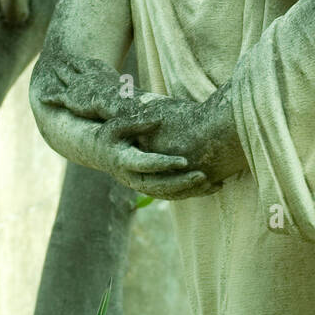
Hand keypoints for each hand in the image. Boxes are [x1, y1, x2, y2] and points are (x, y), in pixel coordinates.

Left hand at [39, 55, 125, 121]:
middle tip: (58, 56)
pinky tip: (41, 97)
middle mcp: (85, 73)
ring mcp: (76, 84)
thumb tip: (137, 96)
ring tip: (51, 67)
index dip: (78, 60)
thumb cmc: (126, 96)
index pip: (85, 62)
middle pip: (72, 64)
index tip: (73, 58)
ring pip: (63, 75)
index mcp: (98, 68)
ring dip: (57, 71)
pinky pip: (56, 96)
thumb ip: (126, 90)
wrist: (116, 101)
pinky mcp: (69, 97)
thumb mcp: (127, 90)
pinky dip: (49, 97)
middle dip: (65, 61)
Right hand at [95, 115, 220, 200]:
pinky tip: (212, 186)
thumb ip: (137, 122)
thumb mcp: (118, 125)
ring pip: (168, 194)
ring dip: (191, 191)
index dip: (164, 164)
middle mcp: (132, 178)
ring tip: (214, 184)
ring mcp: (142, 186)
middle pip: (159, 185)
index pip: (146, 165)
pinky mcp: (150, 188)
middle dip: (182, 183)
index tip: (184, 160)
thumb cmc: (110, 134)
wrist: (99, 153)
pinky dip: (191, 192)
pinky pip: (172, 194)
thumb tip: (159, 120)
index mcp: (124, 161)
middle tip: (203, 176)